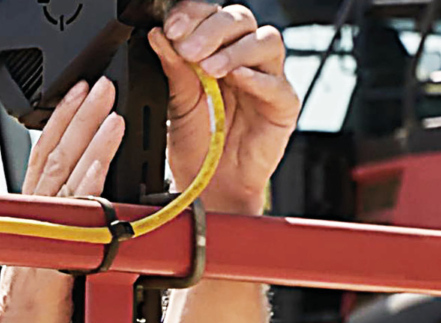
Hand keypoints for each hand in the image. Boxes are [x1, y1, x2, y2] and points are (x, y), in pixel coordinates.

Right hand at [0, 77, 124, 322]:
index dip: (63, 125)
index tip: (81, 95)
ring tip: (108, 104)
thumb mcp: (53, 270)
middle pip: (54, 156)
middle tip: (99, 82)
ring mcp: (40, 235)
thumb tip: (88, 225)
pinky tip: (105, 155)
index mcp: (32, 221)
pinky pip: (73, 210)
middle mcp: (32, 221)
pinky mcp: (52, 253)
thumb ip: (65, 240)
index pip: (47, 161)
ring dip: (89, 135)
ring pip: (65, 174)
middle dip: (78, 116)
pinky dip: (89, 178)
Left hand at [148, 2, 299, 214]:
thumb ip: (172, 70)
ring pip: (266, 42)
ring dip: (235, 49)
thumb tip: (157, 36)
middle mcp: (242, 58)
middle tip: (189, 48)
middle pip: (240, 20)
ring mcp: (266, 79)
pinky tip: (237, 79)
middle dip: (212, 29)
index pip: (210, 16)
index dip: (193, 15)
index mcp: (213, 51)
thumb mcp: (176, 106)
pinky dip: (257, 78)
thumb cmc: (198, 144)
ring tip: (210, 68)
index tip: (173, 28)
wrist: (210, 187)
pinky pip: (278, 84)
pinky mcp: (283, 105)